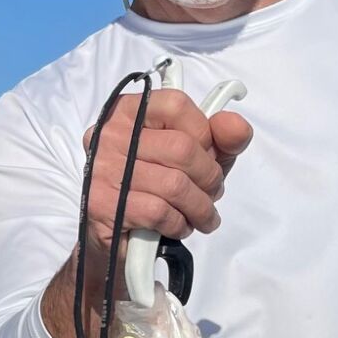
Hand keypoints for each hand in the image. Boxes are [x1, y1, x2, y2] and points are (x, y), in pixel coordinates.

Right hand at [81, 87, 252, 253]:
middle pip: (181, 148)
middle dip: (208, 177)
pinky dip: (178, 224)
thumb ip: (221, 138)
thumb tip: (236, 126)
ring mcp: (102, 169)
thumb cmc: (155, 186)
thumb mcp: (195, 156)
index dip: (203, 133)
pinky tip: (178, 226)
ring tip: (202, 216)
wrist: (112, 232)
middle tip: (211, 193)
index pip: (176, 105)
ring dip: (199, 207)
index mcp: (129, 111)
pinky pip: (158, 211)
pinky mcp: (101, 205)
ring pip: (174, 185)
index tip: (207, 154)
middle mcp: (109, 135)